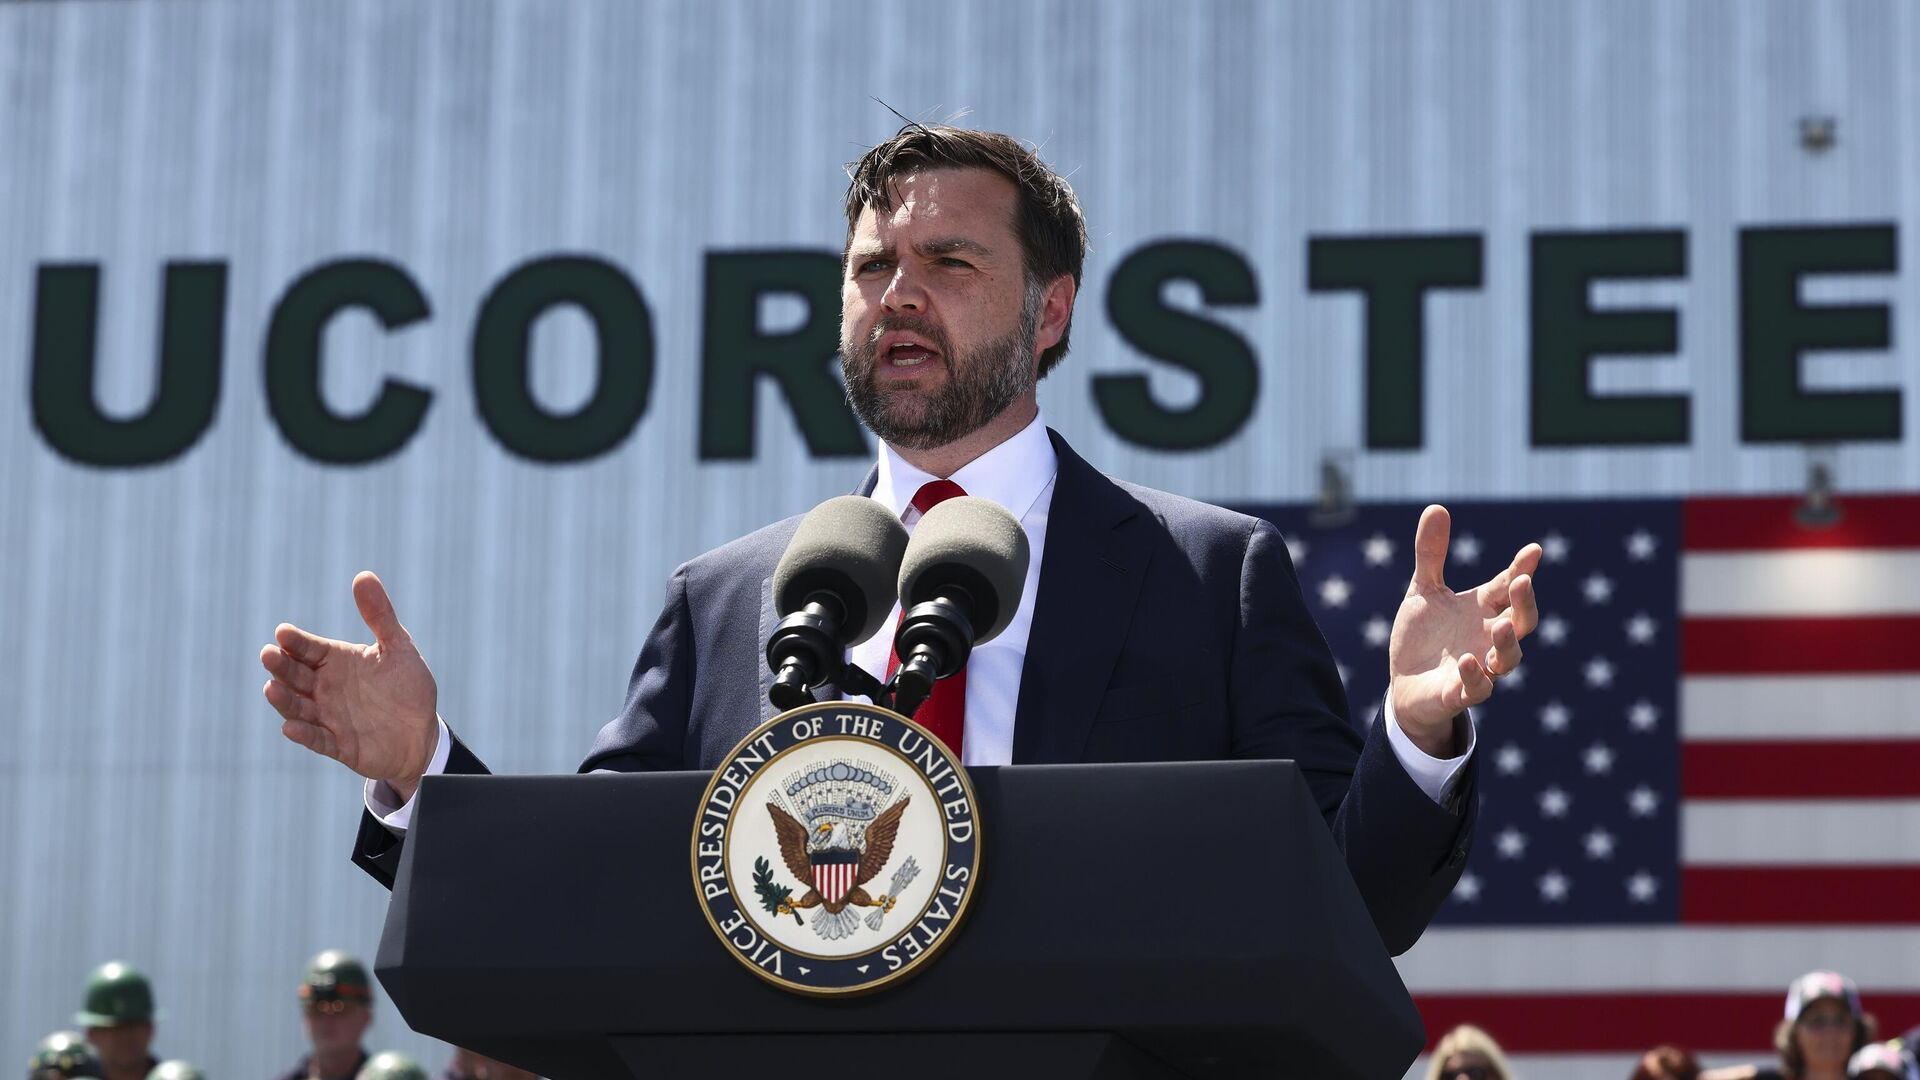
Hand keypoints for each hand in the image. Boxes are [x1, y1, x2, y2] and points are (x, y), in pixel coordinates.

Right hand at [260, 571, 439, 798]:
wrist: (422, 732)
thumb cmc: (407, 687)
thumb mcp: (397, 648)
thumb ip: (380, 616)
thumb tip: (363, 575)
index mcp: (336, 662)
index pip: (309, 648)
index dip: (296, 641)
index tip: (283, 632)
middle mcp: (325, 688)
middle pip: (296, 675)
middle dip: (281, 666)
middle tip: (268, 655)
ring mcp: (328, 717)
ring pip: (298, 707)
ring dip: (284, 699)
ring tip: (271, 688)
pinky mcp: (338, 745)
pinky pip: (317, 739)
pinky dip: (304, 734)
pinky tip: (291, 727)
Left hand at [1387, 505, 1541, 756]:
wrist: (1405, 684)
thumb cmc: (1424, 637)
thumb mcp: (1423, 591)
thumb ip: (1431, 554)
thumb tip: (1436, 506)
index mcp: (1483, 610)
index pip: (1509, 586)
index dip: (1522, 568)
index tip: (1533, 550)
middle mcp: (1487, 638)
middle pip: (1521, 621)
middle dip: (1525, 603)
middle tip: (1523, 581)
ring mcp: (1479, 667)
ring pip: (1508, 658)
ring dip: (1508, 643)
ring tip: (1500, 624)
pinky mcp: (1460, 693)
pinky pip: (1476, 689)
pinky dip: (1475, 676)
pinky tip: (1467, 660)